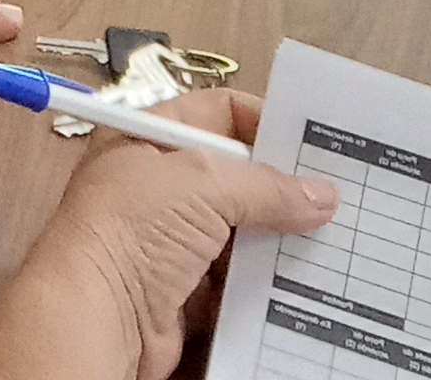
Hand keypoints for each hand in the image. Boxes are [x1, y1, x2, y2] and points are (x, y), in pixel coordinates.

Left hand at [0, 94, 339, 379]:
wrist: (97, 315)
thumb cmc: (126, 231)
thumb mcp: (203, 185)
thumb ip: (267, 186)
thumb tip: (320, 194)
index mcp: (149, 138)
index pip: (216, 114)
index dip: (263, 122)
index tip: (311, 142)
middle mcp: (157, 186)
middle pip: (233, 177)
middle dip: (280, 188)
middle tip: (334, 198)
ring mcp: (169, 240)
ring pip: (239, 232)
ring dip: (277, 238)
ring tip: (330, 239)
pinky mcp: (182, 290)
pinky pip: (235, 280)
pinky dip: (264, 281)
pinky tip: (299, 280)